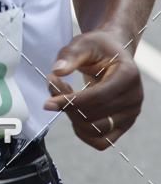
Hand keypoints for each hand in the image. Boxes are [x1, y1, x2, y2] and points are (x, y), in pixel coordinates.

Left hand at [44, 30, 142, 149]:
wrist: (113, 53)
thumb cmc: (98, 47)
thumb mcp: (83, 43)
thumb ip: (70, 56)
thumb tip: (57, 71)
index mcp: (128, 75)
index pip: (98, 97)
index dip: (71, 102)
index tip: (49, 102)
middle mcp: (134, 98)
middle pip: (95, 116)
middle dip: (67, 106)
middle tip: (52, 85)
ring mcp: (131, 114)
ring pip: (96, 131)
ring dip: (72, 117)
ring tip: (63, 95)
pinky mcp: (123, 125)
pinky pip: (101, 141)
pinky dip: (82, 131)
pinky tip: (72, 112)